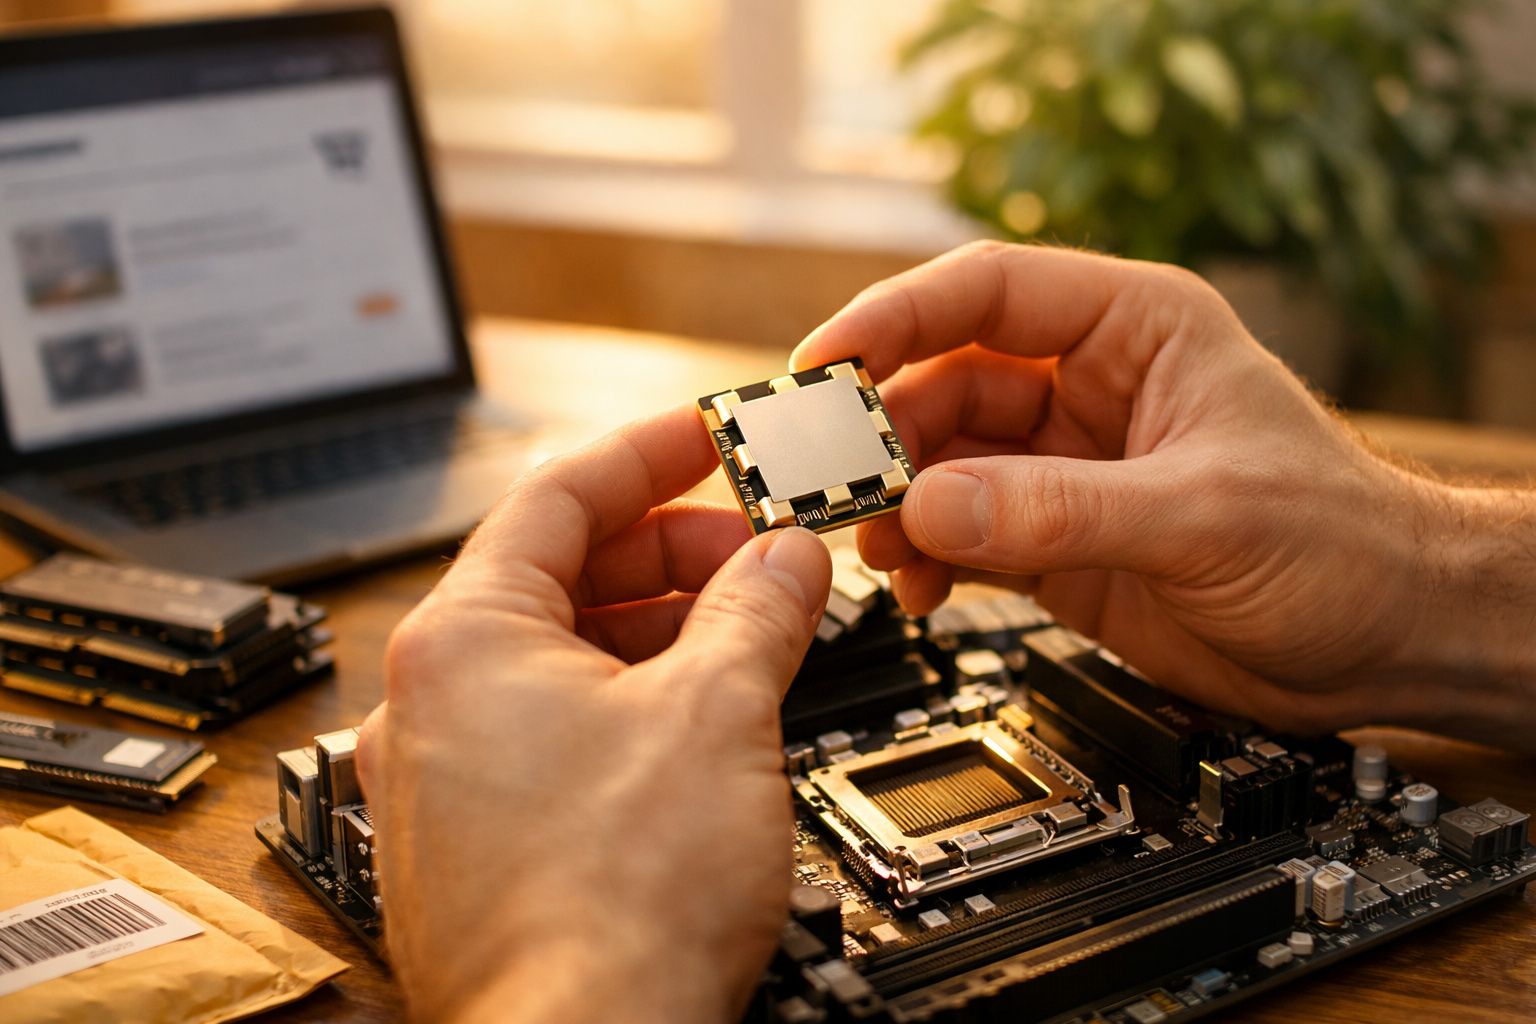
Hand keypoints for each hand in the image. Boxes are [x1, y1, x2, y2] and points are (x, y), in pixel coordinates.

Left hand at [357, 406, 831, 1023]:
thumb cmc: (612, 904)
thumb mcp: (719, 714)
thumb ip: (758, 609)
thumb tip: (787, 558)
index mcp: (462, 640)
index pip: (561, 494)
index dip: (652, 451)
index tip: (712, 434)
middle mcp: (431, 701)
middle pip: (561, 573)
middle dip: (672, 550)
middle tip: (758, 547)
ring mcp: (447, 775)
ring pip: (563, 656)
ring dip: (661, 629)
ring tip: (751, 630)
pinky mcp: (477, 838)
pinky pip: (555, 729)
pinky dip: (630, 700)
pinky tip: (702, 713)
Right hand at [794, 242, 1535, 746]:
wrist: (1383, 640)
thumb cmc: (1341, 542)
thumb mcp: (1202, 513)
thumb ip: (1061, 509)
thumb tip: (932, 506)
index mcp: (1134, 329)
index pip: (989, 292)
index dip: (897, 316)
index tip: (826, 362)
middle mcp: (1087, 388)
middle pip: (945, 382)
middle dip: (882, 429)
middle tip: (826, 478)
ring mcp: (1063, 468)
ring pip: (941, 463)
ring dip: (896, 500)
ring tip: (871, 544)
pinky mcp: (1053, 541)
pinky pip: (960, 534)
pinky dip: (925, 558)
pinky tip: (918, 588)